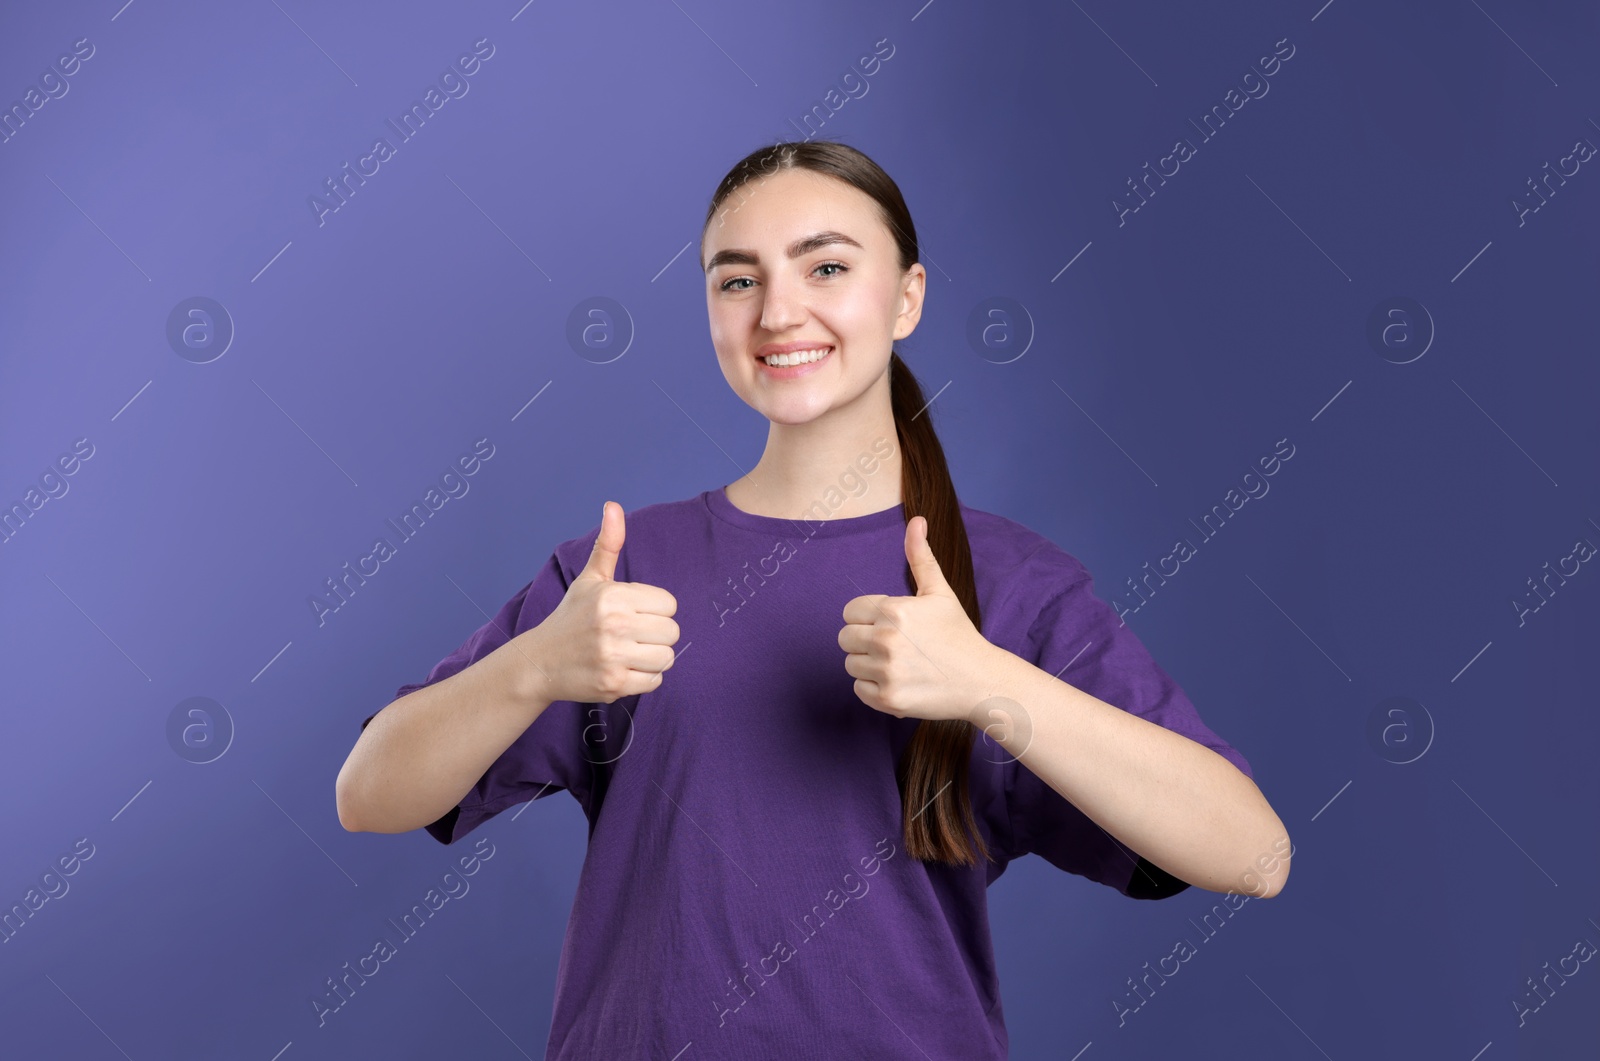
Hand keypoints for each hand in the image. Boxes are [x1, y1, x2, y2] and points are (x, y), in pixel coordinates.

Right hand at [532, 501, 679, 703]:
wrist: (539, 662)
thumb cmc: (572, 618)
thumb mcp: (590, 579)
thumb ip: (609, 544)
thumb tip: (613, 505)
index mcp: (613, 596)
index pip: (669, 604)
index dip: (655, 610)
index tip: (634, 614)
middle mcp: (614, 625)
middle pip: (673, 632)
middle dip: (657, 635)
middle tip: (632, 636)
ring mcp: (613, 657)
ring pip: (667, 658)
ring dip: (653, 658)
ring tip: (630, 652)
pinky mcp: (613, 684)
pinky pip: (655, 681)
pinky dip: (644, 678)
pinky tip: (623, 669)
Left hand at [838, 515, 1006, 722]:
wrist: (981, 681)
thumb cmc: (958, 634)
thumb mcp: (940, 592)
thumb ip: (920, 557)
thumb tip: (916, 520)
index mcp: (894, 610)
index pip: (850, 611)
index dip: (867, 617)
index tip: (891, 625)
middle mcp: (886, 640)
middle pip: (844, 637)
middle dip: (863, 640)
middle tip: (893, 646)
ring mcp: (886, 671)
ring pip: (850, 664)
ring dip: (868, 664)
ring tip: (899, 664)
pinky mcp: (887, 699)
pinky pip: (858, 689)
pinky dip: (874, 687)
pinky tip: (900, 681)